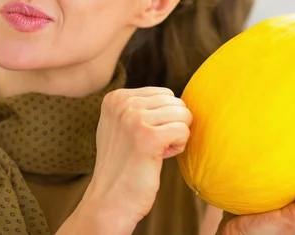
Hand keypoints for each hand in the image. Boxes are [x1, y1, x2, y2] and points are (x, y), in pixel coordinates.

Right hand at [82, 87, 191, 231]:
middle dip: (172, 125)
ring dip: (175, 136)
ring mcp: (134, 118)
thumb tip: (175, 99)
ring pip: (183, 115)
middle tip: (151, 147)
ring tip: (154, 152)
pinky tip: (160, 158)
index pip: (165, 94)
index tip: (143, 138)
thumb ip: (139, 107)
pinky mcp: (148, 137)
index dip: (163, 119)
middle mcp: (123, 103)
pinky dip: (179, 146)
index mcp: (116, 97)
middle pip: (176, 102)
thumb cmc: (122, 165)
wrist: (110, 200)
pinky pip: (184, 130)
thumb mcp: (120, 125)